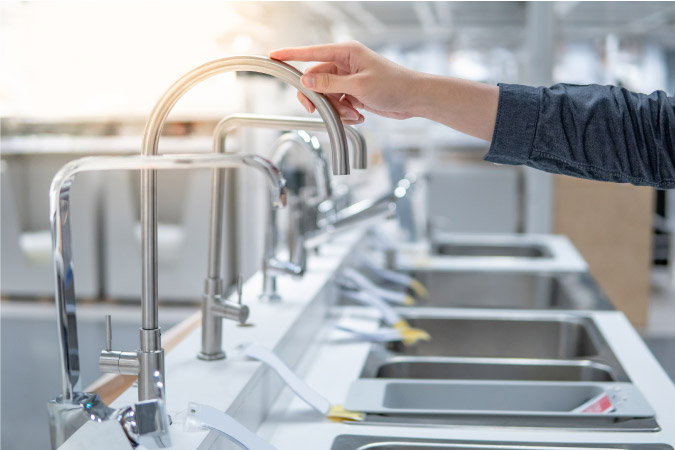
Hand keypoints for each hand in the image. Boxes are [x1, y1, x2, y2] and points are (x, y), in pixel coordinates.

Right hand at [270, 41, 420, 124]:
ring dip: (336, 109)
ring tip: (354, 113)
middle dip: (319, 98)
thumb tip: (306, 78)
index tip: (273, 56)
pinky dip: (345, 112)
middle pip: (316, 79)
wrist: (414, 99)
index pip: (311, 52)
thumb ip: (330, 83)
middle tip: (317, 110)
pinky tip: (360, 115)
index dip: (290, 55)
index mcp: (346, 52)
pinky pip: (337, 103)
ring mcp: (348, 78)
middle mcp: (345, 63)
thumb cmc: (394, 86)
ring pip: (327, 95)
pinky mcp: (353, 92)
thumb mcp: (359, 86)